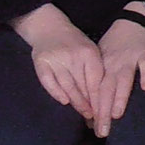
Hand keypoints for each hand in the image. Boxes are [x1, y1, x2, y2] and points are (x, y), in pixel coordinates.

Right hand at [10, 3, 103, 121]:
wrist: (49, 27)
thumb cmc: (75, 43)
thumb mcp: (90, 50)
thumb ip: (95, 70)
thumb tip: (104, 95)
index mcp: (88, 52)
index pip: (96, 79)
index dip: (100, 97)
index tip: (104, 110)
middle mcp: (72, 56)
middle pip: (82, 85)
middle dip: (89, 103)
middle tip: (95, 117)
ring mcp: (56, 59)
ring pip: (67, 85)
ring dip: (76, 101)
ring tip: (84, 113)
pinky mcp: (41, 62)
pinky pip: (48, 82)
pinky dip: (56, 92)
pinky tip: (64, 101)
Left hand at [90, 12, 144, 138]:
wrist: (135, 20)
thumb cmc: (116, 43)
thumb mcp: (102, 57)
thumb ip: (99, 78)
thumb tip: (91, 103)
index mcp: (102, 67)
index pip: (95, 91)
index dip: (93, 109)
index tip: (91, 127)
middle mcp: (114, 64)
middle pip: (107, 90)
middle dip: (103, 111)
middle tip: (102, 131)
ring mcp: (130, 59)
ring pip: (124, 80)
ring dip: (120, 96)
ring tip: (116, 114)